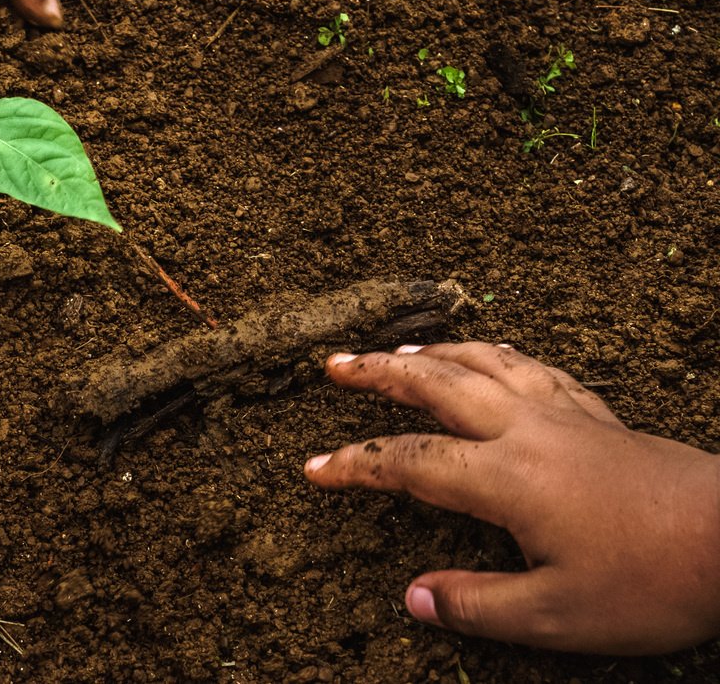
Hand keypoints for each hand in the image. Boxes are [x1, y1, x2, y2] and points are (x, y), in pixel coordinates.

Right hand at [306, 343, 719, 654]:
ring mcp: (564, 415)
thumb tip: (412, 598)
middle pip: (435, 385)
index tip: (313, 467)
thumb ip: (477, 603)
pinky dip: (498, 354)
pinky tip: (491, 356)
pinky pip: (535, 367)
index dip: (355, 463)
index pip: (408, 463)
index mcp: (505, 477)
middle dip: (378, 373)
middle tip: (335, 364)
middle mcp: (526, 431)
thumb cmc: (652, 581)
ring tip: (400, 349)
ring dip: (433, 352)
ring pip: (483, 363)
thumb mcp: (556, 616)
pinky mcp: (599, 416)